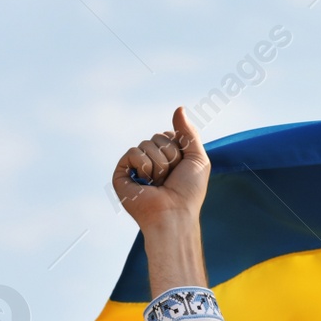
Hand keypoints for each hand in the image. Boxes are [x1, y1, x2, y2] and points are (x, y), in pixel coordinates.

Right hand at [111, 106, 209, 228]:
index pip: (168, 134)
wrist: (174, 213)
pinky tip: (146, 182)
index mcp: (167, 156)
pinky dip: (144, 166)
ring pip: (146, 144)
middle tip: (171, 178)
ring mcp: (136, 166)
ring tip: (159, 183)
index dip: (179, 149)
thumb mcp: (198, 159)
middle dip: (170, 156)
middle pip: (157, 137)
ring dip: (159, 164)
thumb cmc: (189, 192)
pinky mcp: (122, 173)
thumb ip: (189, 132)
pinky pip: (133, 152)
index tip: (183, 168)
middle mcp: (150, 160)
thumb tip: (179, 108)